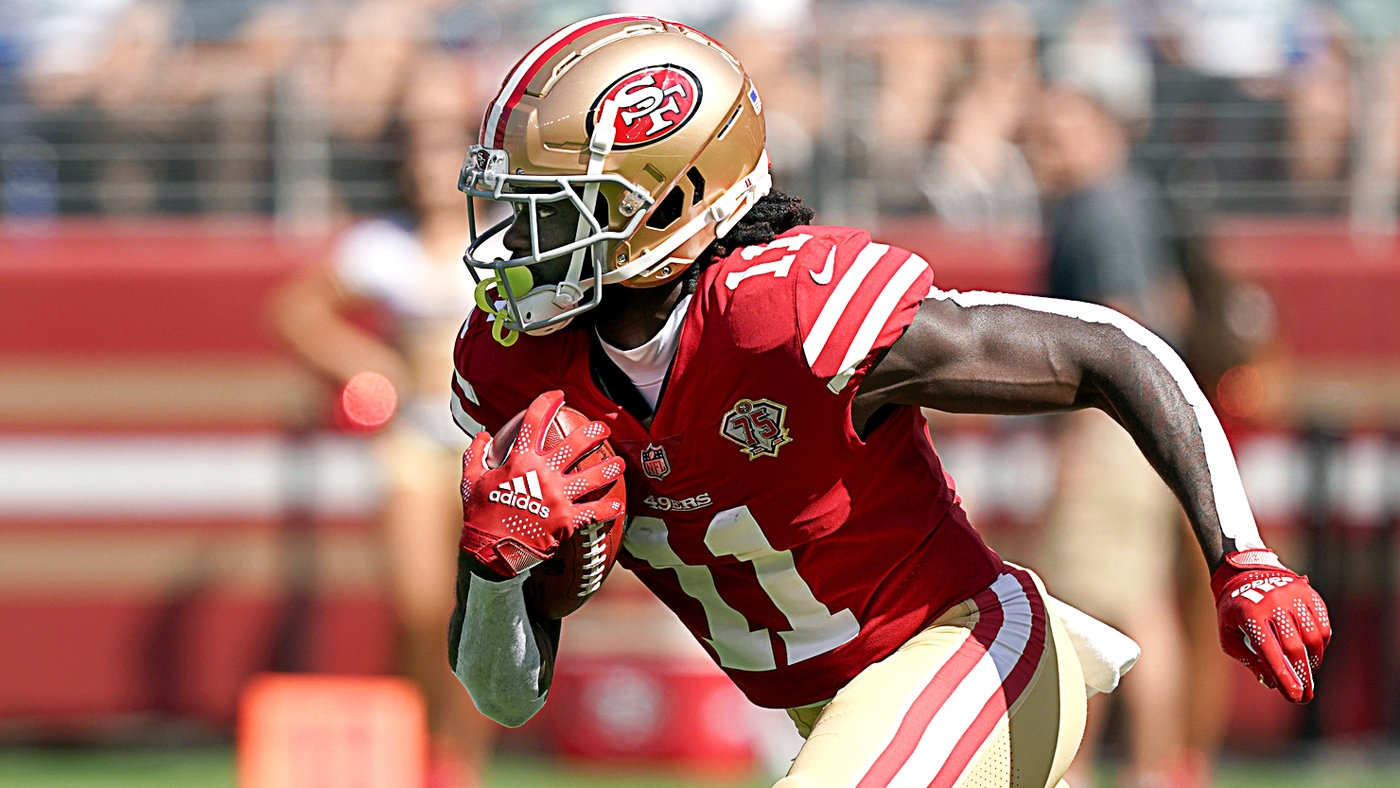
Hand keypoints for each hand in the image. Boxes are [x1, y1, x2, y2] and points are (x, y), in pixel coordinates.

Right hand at [459, 391, 624, 577]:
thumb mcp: (471, 480)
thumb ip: (476, 455)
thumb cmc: (480, 515)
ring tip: (619, 463)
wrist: (491, 550)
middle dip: (593, 432)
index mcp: (520, 461)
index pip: (535, 422)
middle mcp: (543, 474)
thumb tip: (482, 435)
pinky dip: (607, 508)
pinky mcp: (567, 519)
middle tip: (602, 429)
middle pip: (576, 444)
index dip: (548, 402)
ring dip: (610, 467)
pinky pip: (594, 512)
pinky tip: (617, 505)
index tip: (559, 396)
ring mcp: (558, 496)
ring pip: (593, 476)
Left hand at [1212, 549, 1330, 702]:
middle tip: (1304, 696)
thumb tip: (1271, 683)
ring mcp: (1293, 596)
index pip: (1269, 651)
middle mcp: (1273, 602)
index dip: (1283, 676)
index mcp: (1250, 614)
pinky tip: (1313, 654)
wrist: (1244, 574)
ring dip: (1313, 661)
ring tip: (1307, 673)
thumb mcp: (1229, 634)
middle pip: (1294, 647)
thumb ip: (1248, 659)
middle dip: (1301, 676)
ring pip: (1312, 638)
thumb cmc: (1235, 611)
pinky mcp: (1308, 593)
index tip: (1294, 696)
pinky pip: (1322, 626)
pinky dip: (1321, 644)